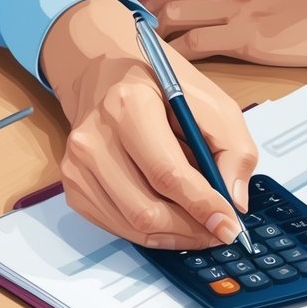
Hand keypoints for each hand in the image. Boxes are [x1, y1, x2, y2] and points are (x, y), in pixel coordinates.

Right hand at [40, 0, 257, 249]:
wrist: (105, 72)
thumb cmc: (160, 87)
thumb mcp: (211, 102)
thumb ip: (233, 149)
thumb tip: (234, 203)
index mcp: (128, 106)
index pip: (166, 173)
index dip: (202, 206)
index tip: (229, 226)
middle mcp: (94, 137)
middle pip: (145, 209)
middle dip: (190, 229)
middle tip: (218, 232)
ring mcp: (77, 163)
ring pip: (131, 225)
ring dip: (173, 235)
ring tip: (199, 228)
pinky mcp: (72, 183)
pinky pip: (114, 226)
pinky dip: (148, 232)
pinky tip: (169, 220)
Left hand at [136, 0, 306, 66]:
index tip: (145, 0)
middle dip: (147, 10)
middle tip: (127, 26)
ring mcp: (240, 10)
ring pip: (177, 14)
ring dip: (152, 32)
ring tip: (135, 49)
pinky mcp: (248, 37)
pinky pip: (197, 44)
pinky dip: (175, 56)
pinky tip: (164, 68)